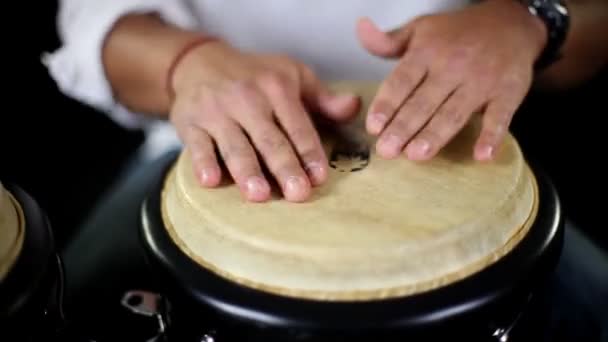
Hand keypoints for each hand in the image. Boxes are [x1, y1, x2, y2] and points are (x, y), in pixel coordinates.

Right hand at [170, 41, 359, 201]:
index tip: (319, 176)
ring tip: (259, 194)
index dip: (309, 152)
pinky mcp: (189, 121)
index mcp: (276, 88)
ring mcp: (216, 111)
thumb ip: (322, 98)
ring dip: (247, 170)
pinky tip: (211, 180)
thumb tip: (354, 107)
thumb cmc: (254, 76)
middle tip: (298, 193)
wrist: (200, 62)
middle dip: (284, 167)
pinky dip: (202, 162)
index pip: (297, 125)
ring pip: (235, 145)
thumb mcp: (292, 76)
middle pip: (269, 139)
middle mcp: (247, 98)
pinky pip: (197, 144)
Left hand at [357, 0, 546, 160]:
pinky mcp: (508, 93)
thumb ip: (388, 40)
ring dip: (435, 135)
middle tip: (387, 151)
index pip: (402, 81)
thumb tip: (360, 29)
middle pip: (424, 102)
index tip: (373, 127)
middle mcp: (453, 66)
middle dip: (404, 128)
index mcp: (428, 51)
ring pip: (453, 113)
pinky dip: (492, 136)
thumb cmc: (458, 33)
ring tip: (416, 155)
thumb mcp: (421, 29)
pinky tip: (481, 155)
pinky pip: (500, 116)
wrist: (512, 23)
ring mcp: (482, 81)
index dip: (387, 104)